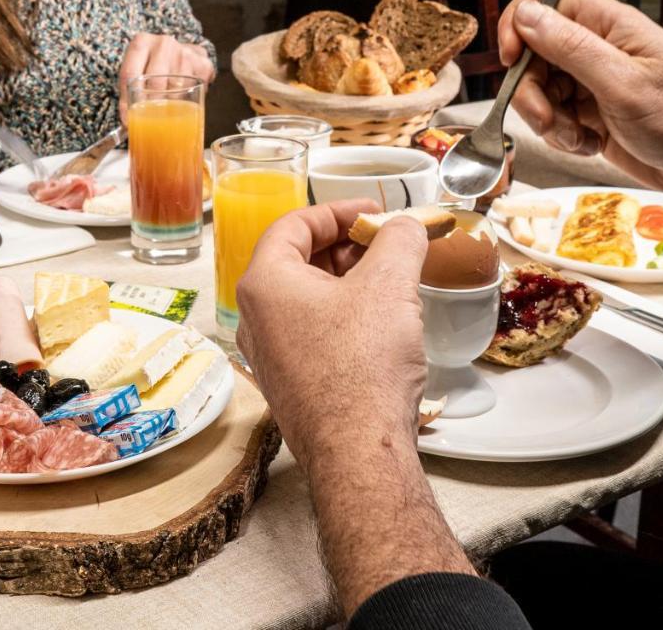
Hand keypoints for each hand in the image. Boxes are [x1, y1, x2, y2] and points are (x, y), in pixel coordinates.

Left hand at [117, 33, 213, 119]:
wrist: (177, 52)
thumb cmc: (152, 65)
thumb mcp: (136, 71)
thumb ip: (129, 92)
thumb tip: (128, 123)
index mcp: (141, 43)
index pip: (130, 73)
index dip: (127, 99)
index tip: (127, 119)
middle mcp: (163, 44)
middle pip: (155, 82)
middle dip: (152, 106)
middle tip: (150, 120)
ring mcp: (184, 52)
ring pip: (176, 88)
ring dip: (172, 106)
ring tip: (167, 113)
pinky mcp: (202, 63)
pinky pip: (195, 89)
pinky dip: (190, 100)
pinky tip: (186, 101)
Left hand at [235, 200, 427, 461]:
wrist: (358, 452)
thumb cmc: (362, 369)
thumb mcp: (390, 284)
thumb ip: (399, 240)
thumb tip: (407, 226)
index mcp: (264, 284)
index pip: (294, 225)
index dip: (338, 211)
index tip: (373, 213)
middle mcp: (256, 318)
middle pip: (299, 260)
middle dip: (347, 246)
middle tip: (387, 243)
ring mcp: (269, 354)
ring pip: (307, 298)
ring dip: (349, 281)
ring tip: (391, 279)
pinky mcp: (290, 383)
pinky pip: (312, 332)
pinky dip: (343, 315)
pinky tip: (380, 322)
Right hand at [498, 0, 662, 199]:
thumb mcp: (625, 83)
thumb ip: (572, 47)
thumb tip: (528, 15)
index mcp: (610, 27)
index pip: (548, 0)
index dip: (520, 25)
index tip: (511, 58)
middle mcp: (597, 49)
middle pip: (533, 52)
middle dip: (529, 89)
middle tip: (546, 116)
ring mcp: (591, 81)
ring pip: (538, 89)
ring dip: (546, 119)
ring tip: (576, 136)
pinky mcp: (588, 112)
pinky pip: (552, 117)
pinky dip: (561, 136)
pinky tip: (587, 144)